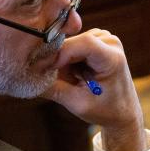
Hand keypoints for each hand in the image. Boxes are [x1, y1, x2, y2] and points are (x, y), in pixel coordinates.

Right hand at [41, 28, 146, 150]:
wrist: (122, 112)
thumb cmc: (104, 110)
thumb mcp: (76, 103)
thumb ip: (52, 88)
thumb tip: (26, 78)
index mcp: (113, 58)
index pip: (83, 43)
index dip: (62, 54)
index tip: (49, 70)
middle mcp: (111, 43)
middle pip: (74, 42)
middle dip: (60, 60)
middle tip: (56, 79)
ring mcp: (105, 39)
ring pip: (71, 42)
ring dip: (65, 60)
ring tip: (73, 80)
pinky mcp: (98, 40)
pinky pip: (73, 44)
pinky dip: (69, 58)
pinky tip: (76, 73)